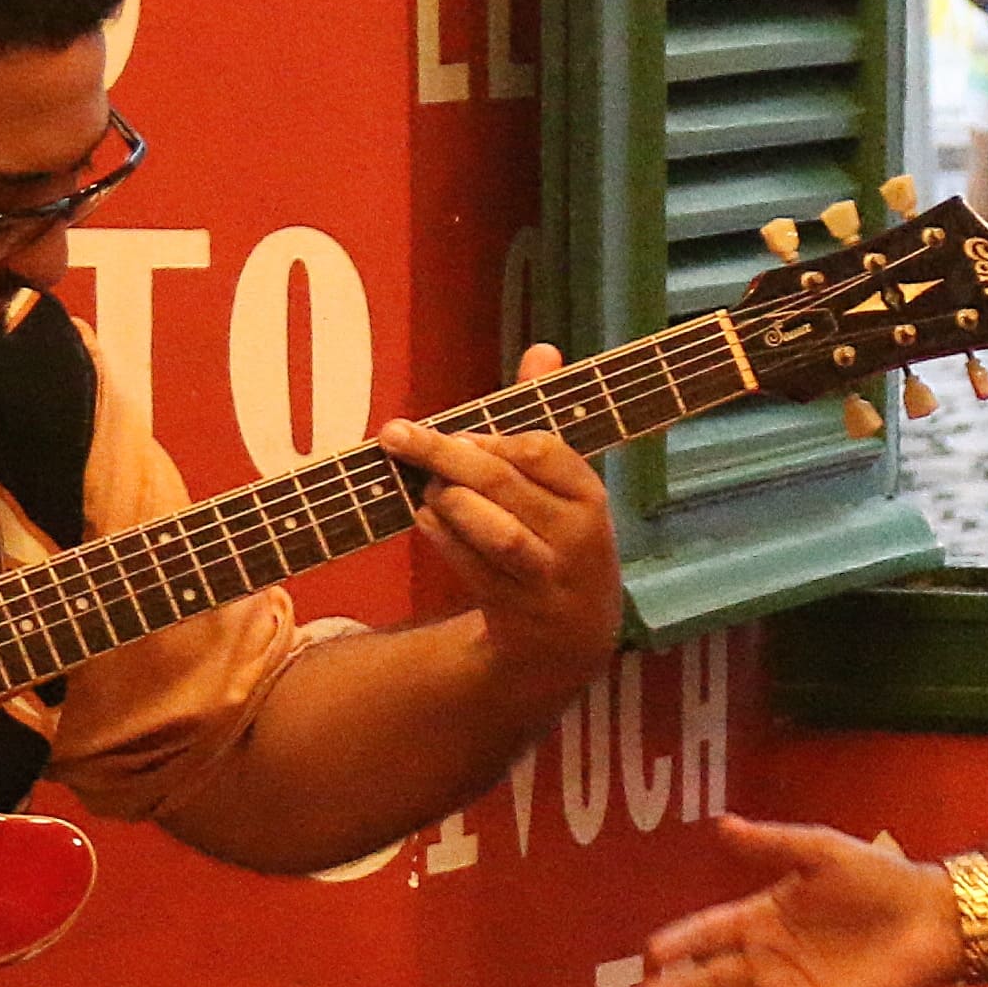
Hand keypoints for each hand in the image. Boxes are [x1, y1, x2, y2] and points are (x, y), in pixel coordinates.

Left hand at [382, 348, 621, 707]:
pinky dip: (442, 538)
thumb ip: (545, 418)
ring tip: (426, 487)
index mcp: (590, 497)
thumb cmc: (560, 540)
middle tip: (397, 435)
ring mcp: (546, 577)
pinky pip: (472, 567)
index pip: (543, 450)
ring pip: (494, 531)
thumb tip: (543, 348)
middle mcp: (576, 538)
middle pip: (506, 484)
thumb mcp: (565, 486)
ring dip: (449, 502)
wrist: (571, 638)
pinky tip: (425, 519)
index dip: (494, 436)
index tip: (463, 432)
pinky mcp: (516, 609)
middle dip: (446, 454)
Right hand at [641, 815, 962, 986]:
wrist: (933, 920)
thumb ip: (773, 844)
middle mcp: (770, 959)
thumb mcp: (822, 853)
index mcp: (765, 917)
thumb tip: (722, 824)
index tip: (651, 952)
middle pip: (715, 977)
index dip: (682, 941)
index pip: (711, 931)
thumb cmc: (879, 879)